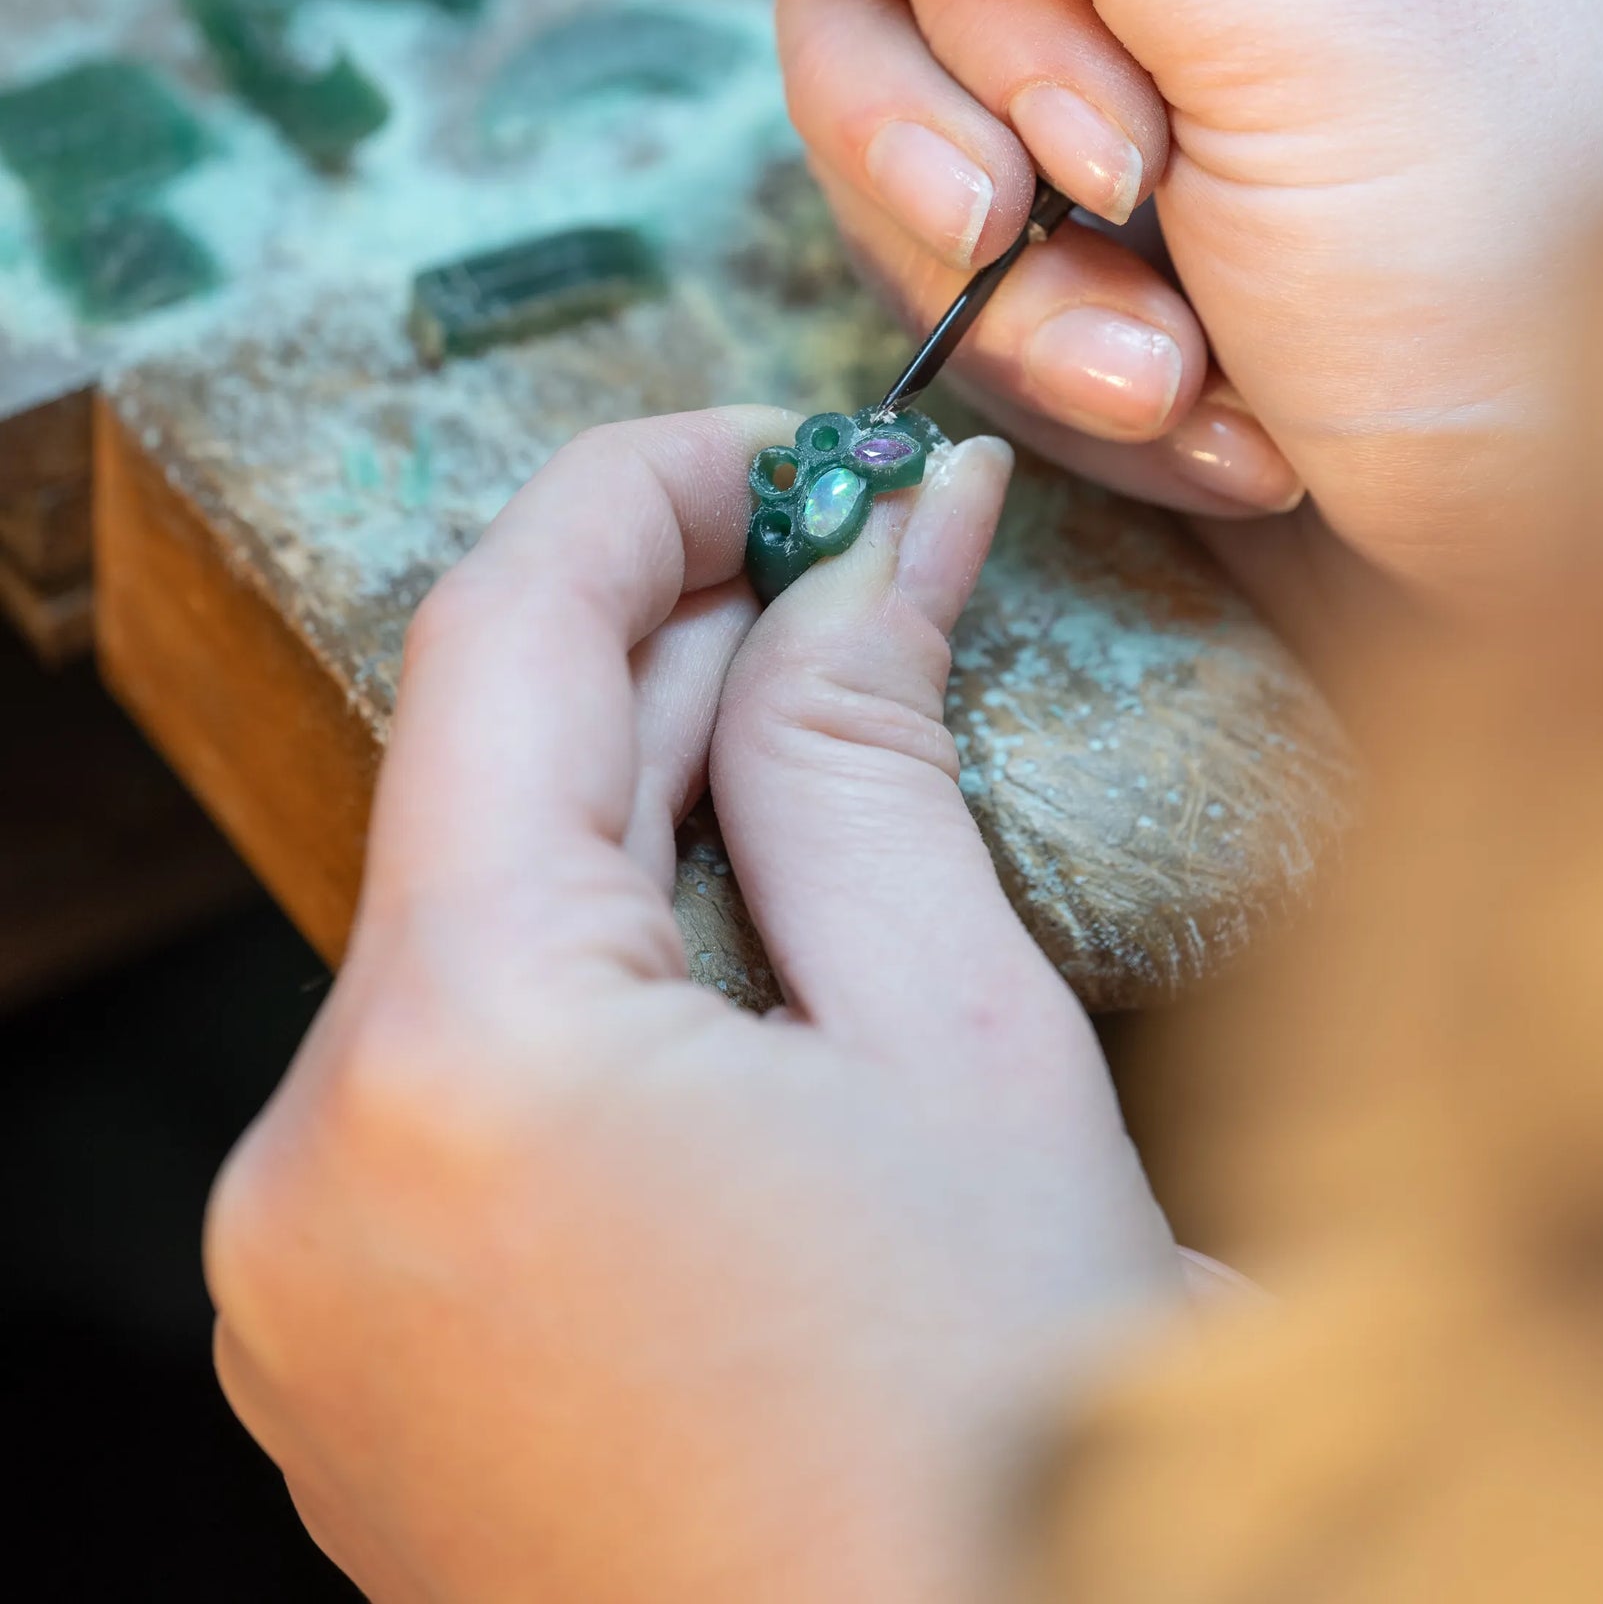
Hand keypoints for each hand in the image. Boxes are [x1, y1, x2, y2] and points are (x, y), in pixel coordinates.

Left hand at [206, 410, 1180, 1603]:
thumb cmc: (1008, 1443)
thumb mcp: (960, 1039)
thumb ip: (863, 742)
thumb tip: (880, 522)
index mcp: (448, 1062)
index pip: (501, 637)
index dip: (657, 490)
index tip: (807, 445)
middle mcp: (309, 1171)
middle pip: (488, 790)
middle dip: (682, 652)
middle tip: (874, 561)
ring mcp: (307, 1291)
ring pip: (476, 932)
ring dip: (648, 812)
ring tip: (848, 756)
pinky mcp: (351, 1365)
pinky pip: (458, 1085)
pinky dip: (597, 979)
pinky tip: (760, 960)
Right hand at [704, 0, 1602, 604]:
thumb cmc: (1525, 262)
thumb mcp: (1290, 1)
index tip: (1106, 135)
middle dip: (987, 164)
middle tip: (1124, 240)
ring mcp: (1161, 79)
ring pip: (917, 142)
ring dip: (1030, 298)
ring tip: (1178, 376)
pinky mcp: (1133, 234)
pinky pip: (977, 276)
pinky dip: (1071, 369)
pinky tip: (1217, 417)